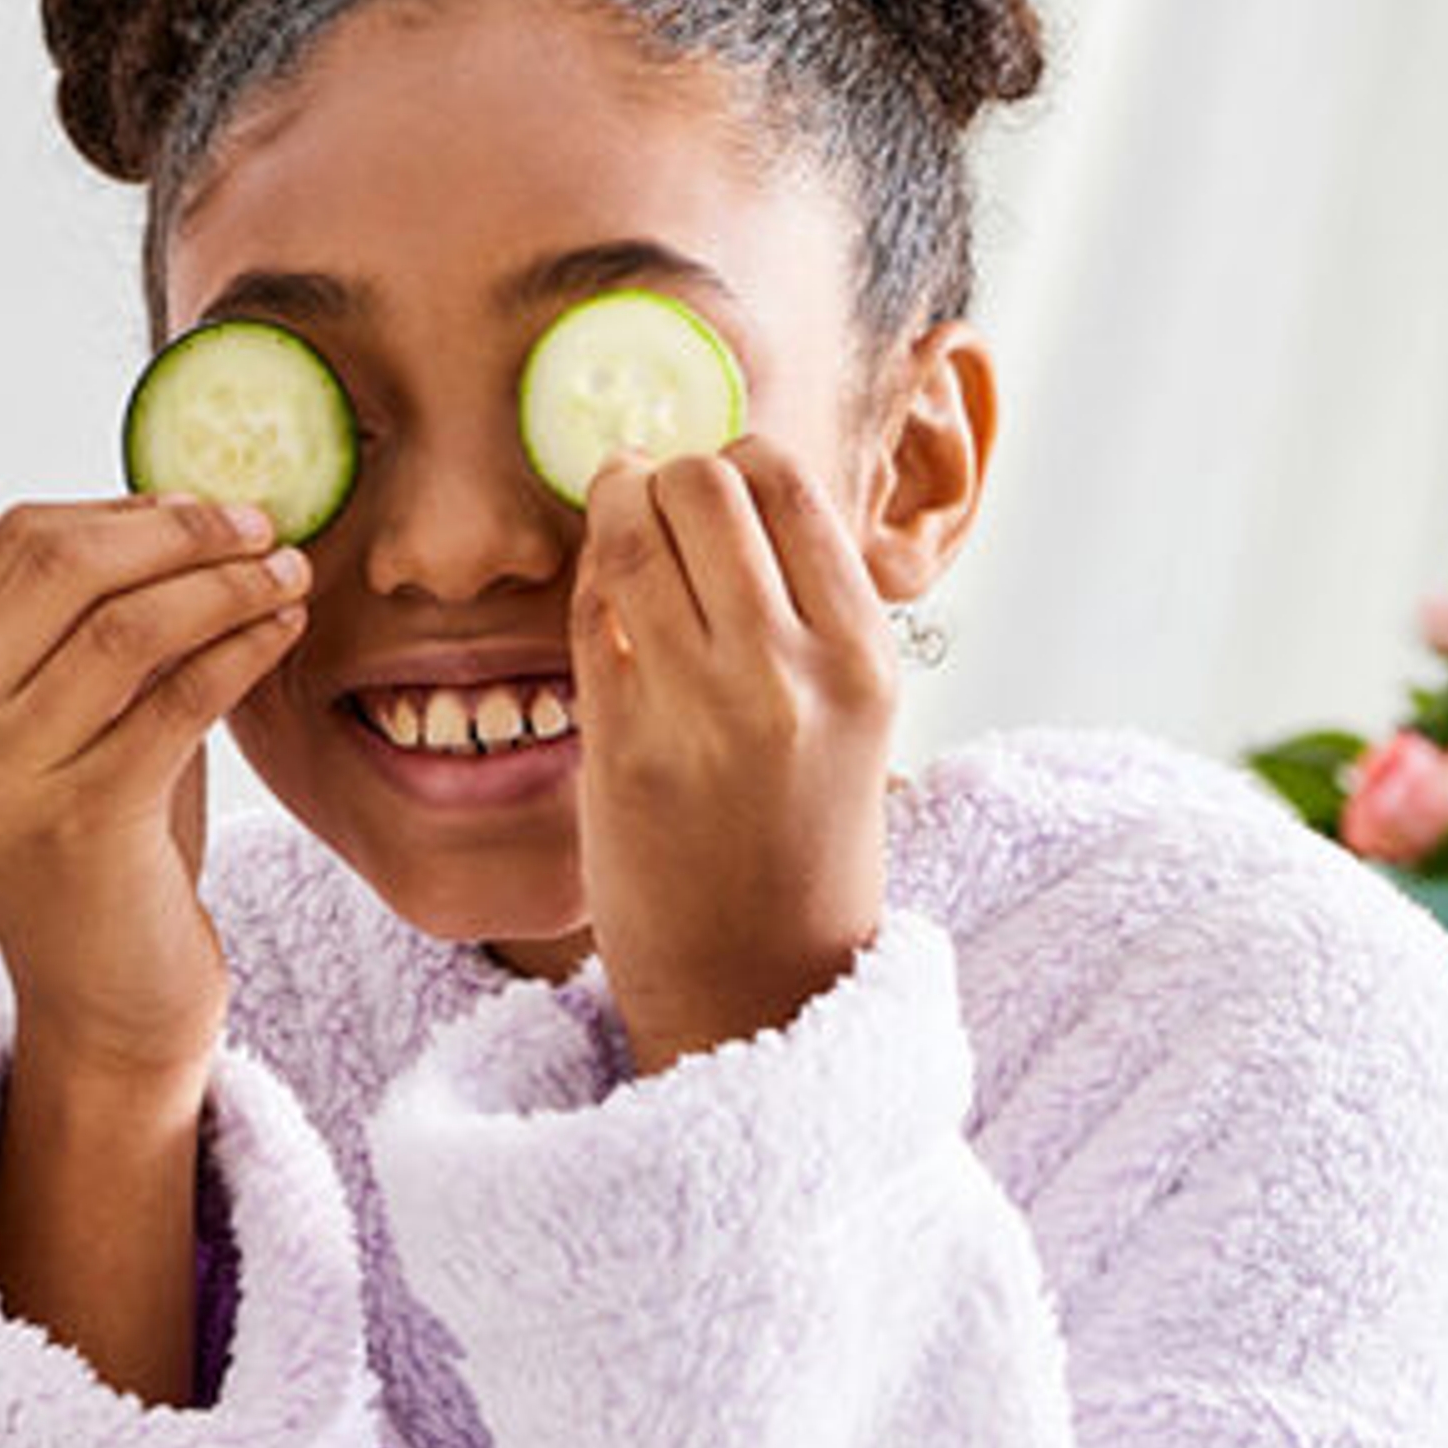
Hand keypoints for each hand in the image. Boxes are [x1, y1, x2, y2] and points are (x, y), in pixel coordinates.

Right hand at [0, 496, 311, 1091]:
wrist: (104, 1006)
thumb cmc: (109, 854)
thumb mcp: (83, 725)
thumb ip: (101, 631)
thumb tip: (192, 513)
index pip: (18, 543)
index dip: (124, 509)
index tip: (209, 509)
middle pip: (61, 564)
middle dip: (178, 532)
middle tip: (262, 526)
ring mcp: (1, 775)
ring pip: (123, 624)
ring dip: (224, 585)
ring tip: (290, 575)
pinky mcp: (76, 822)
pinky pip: (174, 699)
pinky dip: (240, 650)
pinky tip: (284, 634)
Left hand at [570, 438, 896, 1074]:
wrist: (761, 985)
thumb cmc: (798, 843)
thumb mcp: (841, 715)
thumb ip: (800, 611)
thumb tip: (722, 489)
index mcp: (862, 654)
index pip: (786, 482)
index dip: (729, 462)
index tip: (705, 486)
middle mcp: (792, 670)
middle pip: (705, 485)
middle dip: (663, 474)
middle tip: (645, 496)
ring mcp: (704, 707)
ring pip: (635, 535)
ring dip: (611, 511)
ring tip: (611, 524)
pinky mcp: (623, 745)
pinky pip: (589, 616)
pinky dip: (584, 586)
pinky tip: (595, 600)